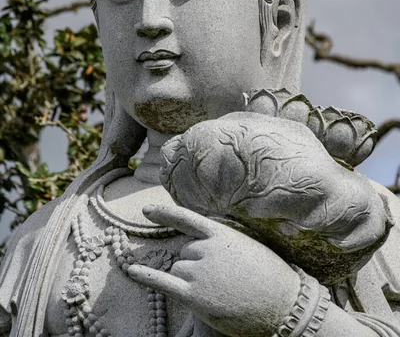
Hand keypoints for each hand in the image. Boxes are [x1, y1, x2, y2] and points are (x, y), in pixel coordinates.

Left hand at [128, 204, 299, 336]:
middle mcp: (206, 249)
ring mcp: (199, 272)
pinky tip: (131, 271)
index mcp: (220, 233)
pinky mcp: (194, 296)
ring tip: (219, 290)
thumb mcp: (246, 246)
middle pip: (183, 252)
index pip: (186, 219)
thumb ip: (221, 242)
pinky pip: (162, 282)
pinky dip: (145, 276)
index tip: (146, 210)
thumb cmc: (269, 275)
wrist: (284, 303)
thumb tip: (198, 245)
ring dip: (189, 280)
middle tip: (222, 278)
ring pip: (178, 269)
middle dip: (194, 263)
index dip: (164, 214)